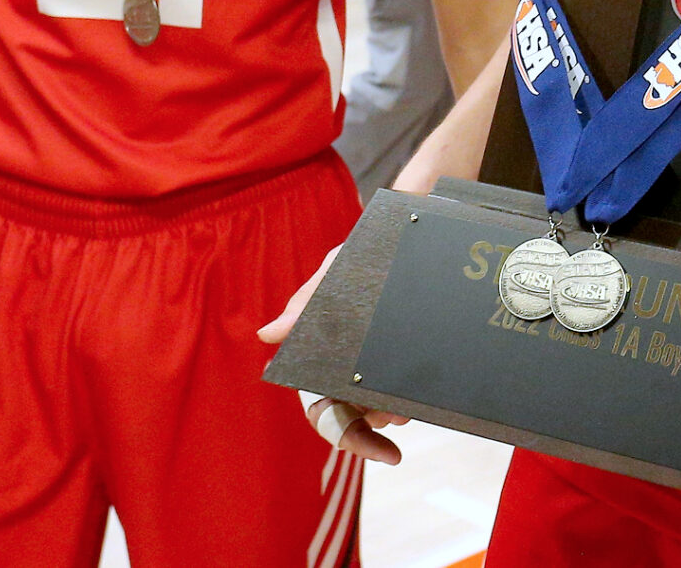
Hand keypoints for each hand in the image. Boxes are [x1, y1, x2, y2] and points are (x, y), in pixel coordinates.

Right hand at [258, 246, 412, 464]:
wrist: (404, 235)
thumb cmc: (358, 256)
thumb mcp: (334, 272)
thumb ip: (306, 303)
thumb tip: (267, 336)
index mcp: (317, 357)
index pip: (321, 409)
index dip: (343, 432)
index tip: (370, 445)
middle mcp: (342, 370)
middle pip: (348, 419)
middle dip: (368, 431)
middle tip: (395, 422)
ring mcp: (371, 369)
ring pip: (374, 411)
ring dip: (387, 416)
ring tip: (403, 411)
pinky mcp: (401, 362)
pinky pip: (399, 394)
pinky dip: (405, 401)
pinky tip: (414, 402)